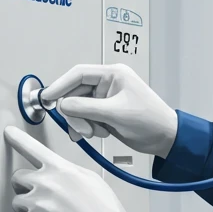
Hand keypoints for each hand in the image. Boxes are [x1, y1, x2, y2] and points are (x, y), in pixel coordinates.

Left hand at [5, 126, 127, 211]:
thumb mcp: (91, 180)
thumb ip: (68, 174)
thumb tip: (59, 178)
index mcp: (61, 169)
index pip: (34, 148)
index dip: (18, 139)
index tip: (9, 133)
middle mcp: (46, 182)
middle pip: (18, 178)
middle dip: (24, 188)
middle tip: (37, 198)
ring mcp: (38, 203)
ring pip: (17, 203)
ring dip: (28, 211)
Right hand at [40, 63, 177, 157]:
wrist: (165, 138)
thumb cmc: (150, 120)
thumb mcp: (115, 113)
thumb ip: (86, 108)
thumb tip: (62, 105)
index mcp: (113, 74)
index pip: (78, 74)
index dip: (60, 85)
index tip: (47, 98)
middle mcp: (107, 84)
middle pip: (75, 93)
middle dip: (75, 113)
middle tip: (81, 128)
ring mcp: (106, 99)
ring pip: (78, 108)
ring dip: (82, 123)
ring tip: (95, 132)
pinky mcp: (105, 113)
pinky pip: (85, 117)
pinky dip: (87, 127)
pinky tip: (98, 133)